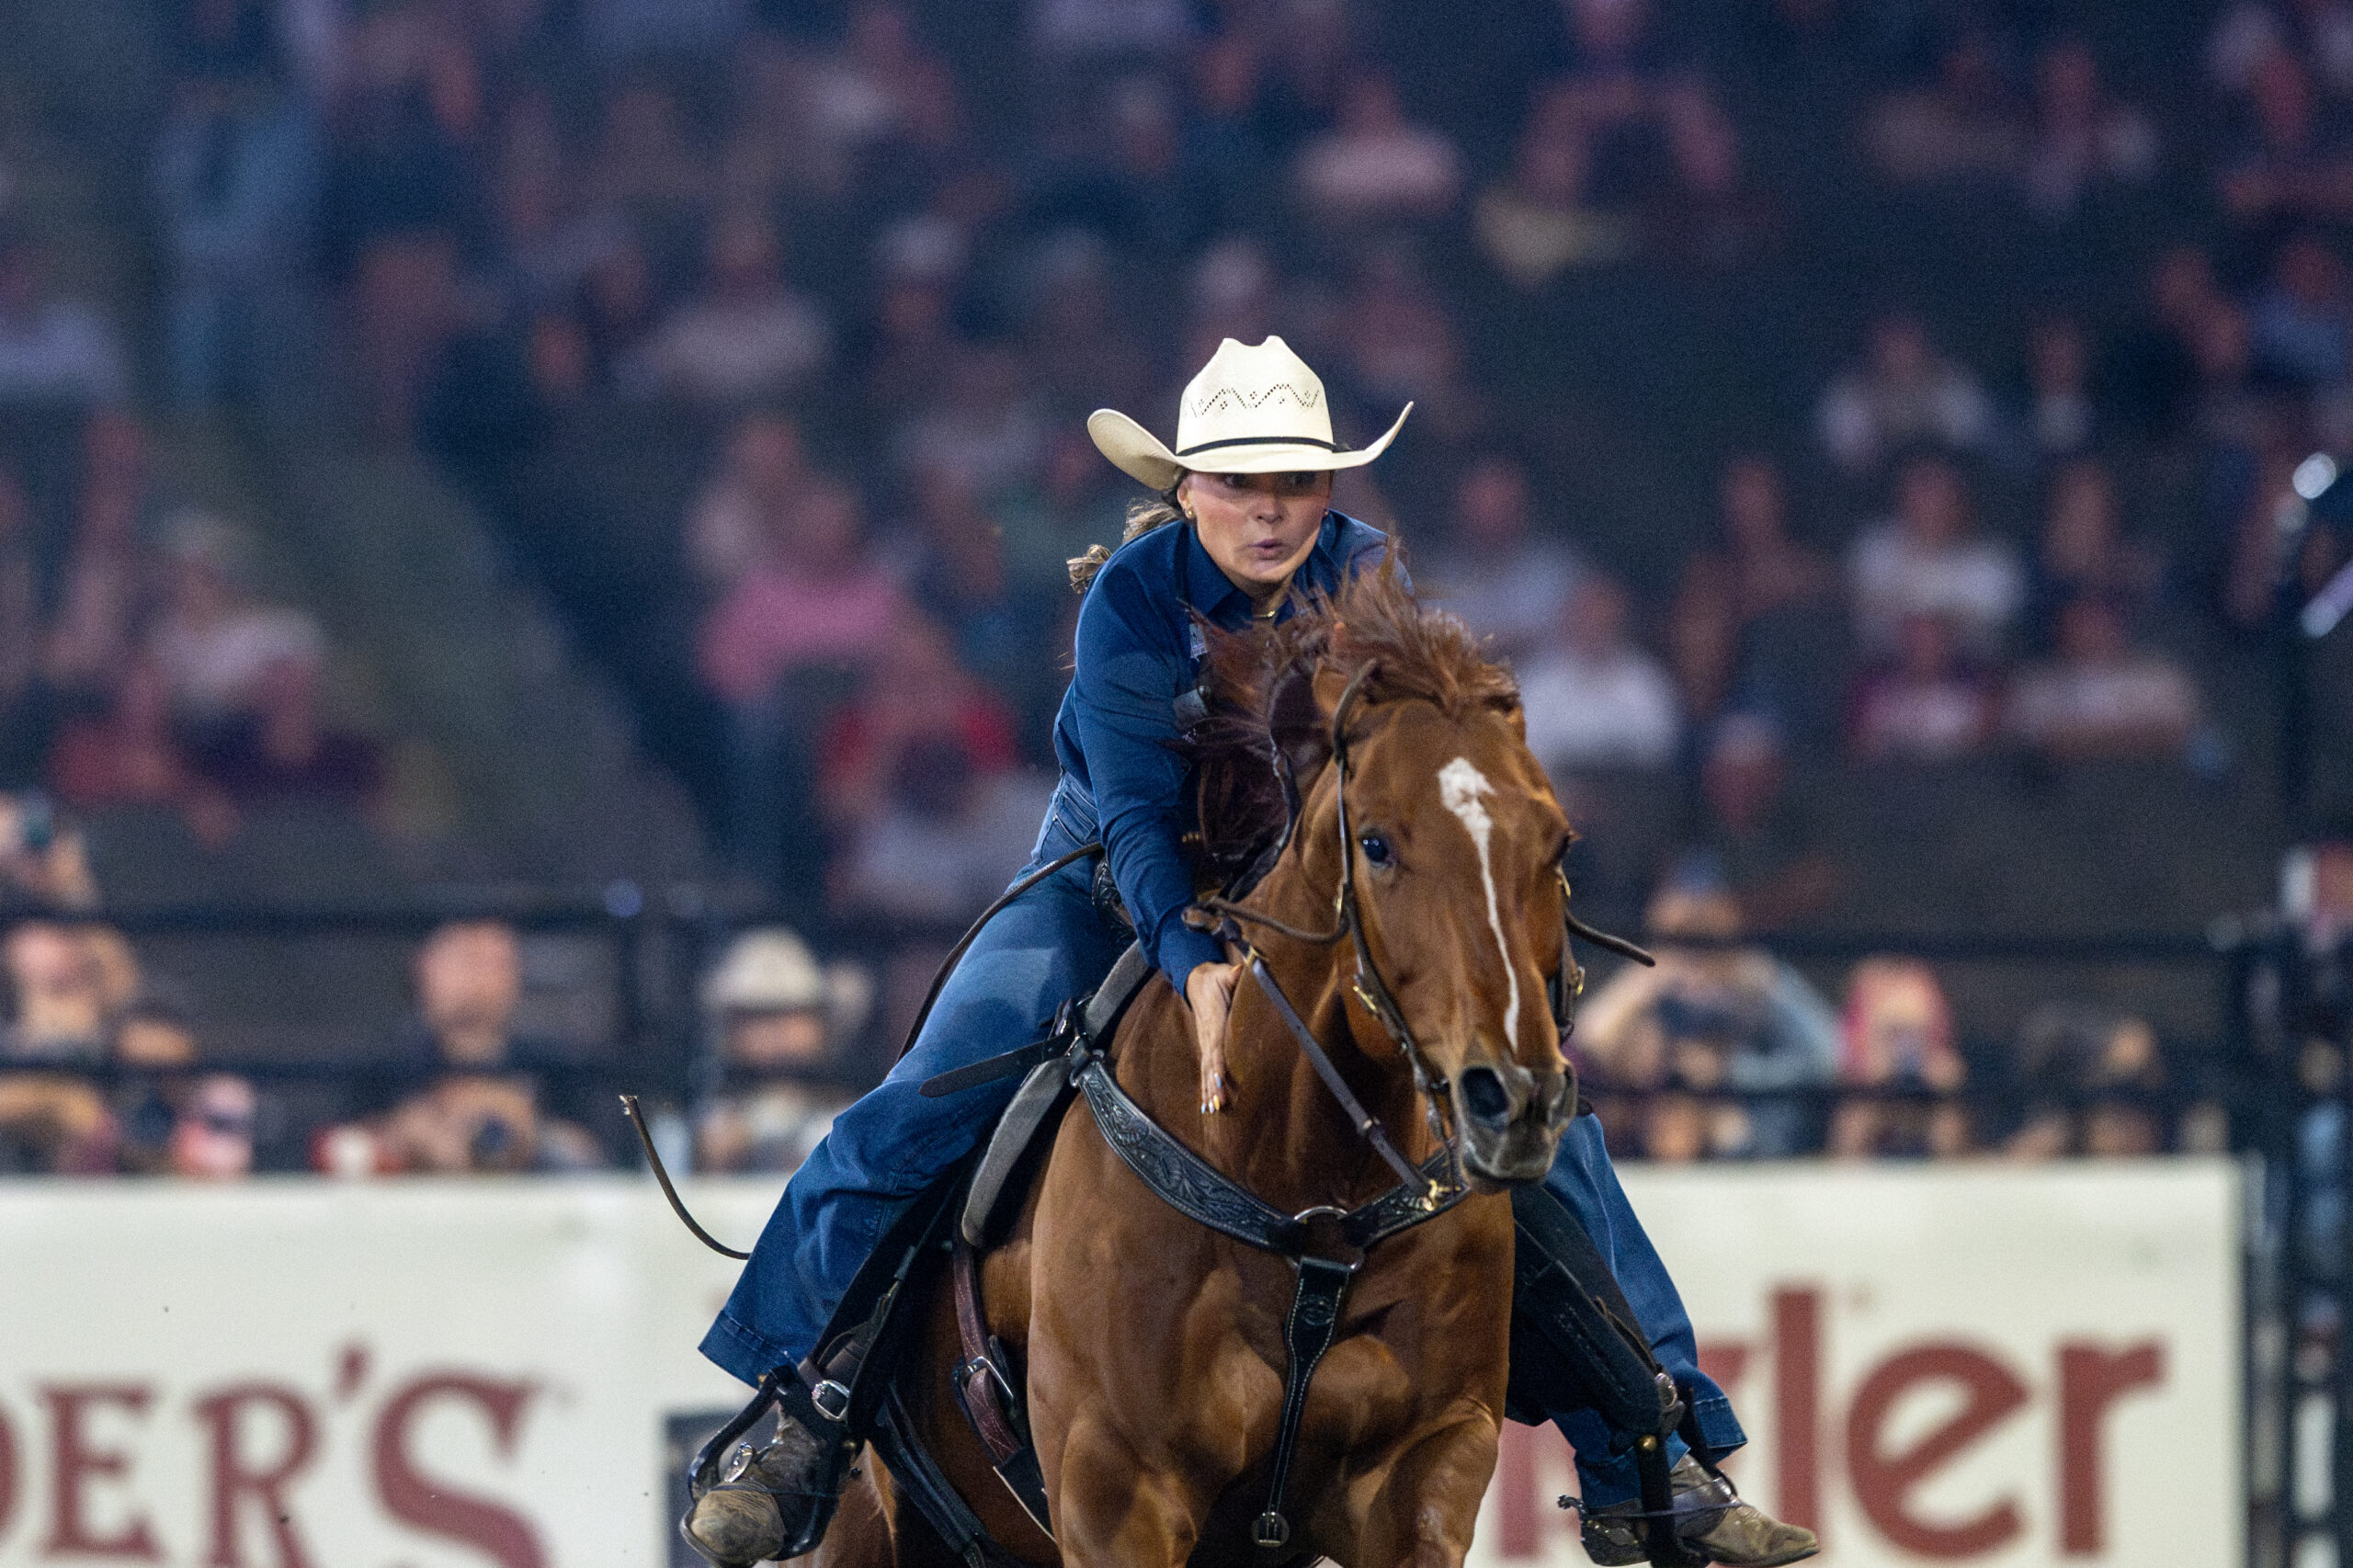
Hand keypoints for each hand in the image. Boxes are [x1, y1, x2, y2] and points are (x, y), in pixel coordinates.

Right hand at [1184, 959, 1239, 1113]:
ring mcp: (1205, 1042)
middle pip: (1209, 1065)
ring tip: (1212, 1110)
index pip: (1215, 1047)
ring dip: (1208, 1090)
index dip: (1217, 1064)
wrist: (1197, 979)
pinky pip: (1205, 1069)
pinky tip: (1208, 1104)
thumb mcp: (1224, 973)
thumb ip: (1233, 975)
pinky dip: (1206, 1086)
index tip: (1219, 1079)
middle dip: (1212, 1085)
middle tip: (1218, 1104)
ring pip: (1205, 1071)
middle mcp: (1207, 1036)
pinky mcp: (1206, 1046)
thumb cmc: (1215, 977)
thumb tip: (1241, 970)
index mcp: (1213, 1022)